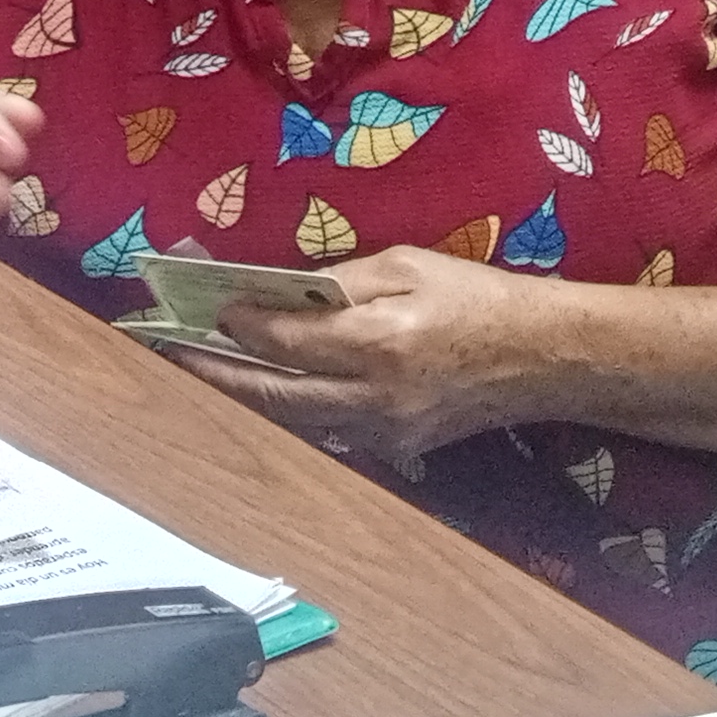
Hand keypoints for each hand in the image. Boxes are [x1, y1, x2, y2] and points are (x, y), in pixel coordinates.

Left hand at [173, 247, 568, 470]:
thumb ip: (340, 281)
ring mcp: (385, 433)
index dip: (241, 326)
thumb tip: (276, 293)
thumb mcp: (408, 265)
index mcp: (383, 343)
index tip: (210, 307)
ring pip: (293, 420)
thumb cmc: (476, 297)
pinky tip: (263, 386)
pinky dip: (290, 407)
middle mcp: (377, 397)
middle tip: (171, 351)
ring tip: (203, 367)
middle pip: (274, 395)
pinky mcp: (395, 450)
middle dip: (216, 373)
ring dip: (246, 395)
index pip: (287, 343)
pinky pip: (326, 429)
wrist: (545, 357)